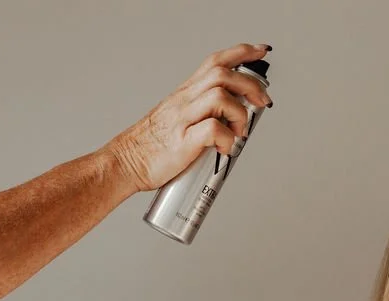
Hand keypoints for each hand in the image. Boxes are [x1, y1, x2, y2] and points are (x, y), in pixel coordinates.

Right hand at [103, 43, 273, 193]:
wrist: (126, 161)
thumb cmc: (154, 144)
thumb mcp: (180, 116)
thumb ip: (204, 110)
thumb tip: (236, 114)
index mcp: (187, 93)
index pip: (216, 62)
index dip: (241, 53)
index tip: (260, 51)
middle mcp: (185, 100)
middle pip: (222, 75)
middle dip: (251, 86)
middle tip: (262, 103)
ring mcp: (183, 119)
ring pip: (220, 97)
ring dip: (239, 114)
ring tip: (239, 132)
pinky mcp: (183, 141)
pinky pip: (212, 130)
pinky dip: (227, 139)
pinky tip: (225, 148)